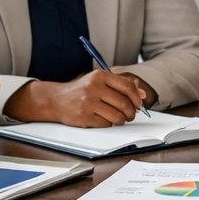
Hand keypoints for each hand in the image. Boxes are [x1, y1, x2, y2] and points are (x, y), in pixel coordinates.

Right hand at [4, 70, 148, 126]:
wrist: (56, 99)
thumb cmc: (81, 90)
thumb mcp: (99, 81)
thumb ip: (121, 85)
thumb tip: (142, 94)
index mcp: (100, 76)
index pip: (127, 87)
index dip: (137, 98)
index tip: (139, 104)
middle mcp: (94, 87)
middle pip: (124, 103)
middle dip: (131, 112)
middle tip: (131, 115)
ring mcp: (88, 102)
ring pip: (117, 116)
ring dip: (122, 120)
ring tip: (120, 119)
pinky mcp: (84, 116)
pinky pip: (106, 124)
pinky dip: (109, 124)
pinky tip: (105, 120)